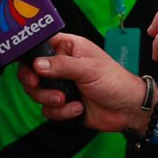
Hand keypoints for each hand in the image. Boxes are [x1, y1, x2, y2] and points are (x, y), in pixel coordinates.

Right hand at [18, 33, 149, 132]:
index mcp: (68, 48)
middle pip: (32, 72)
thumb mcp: (88, 69)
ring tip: (66, 100)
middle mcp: (61, 66)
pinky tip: (78, 109)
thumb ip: (62, 65)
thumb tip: (37, 64)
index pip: (40, 45)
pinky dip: (62, 113)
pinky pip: (49, 110)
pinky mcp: (64, 105)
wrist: (128, 109)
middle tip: (38, 85)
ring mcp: (61, 86)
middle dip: (34, 82)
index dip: (30, 55)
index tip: (29, 66)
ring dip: (49, 99)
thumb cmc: (115, 81)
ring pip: (37, 93)